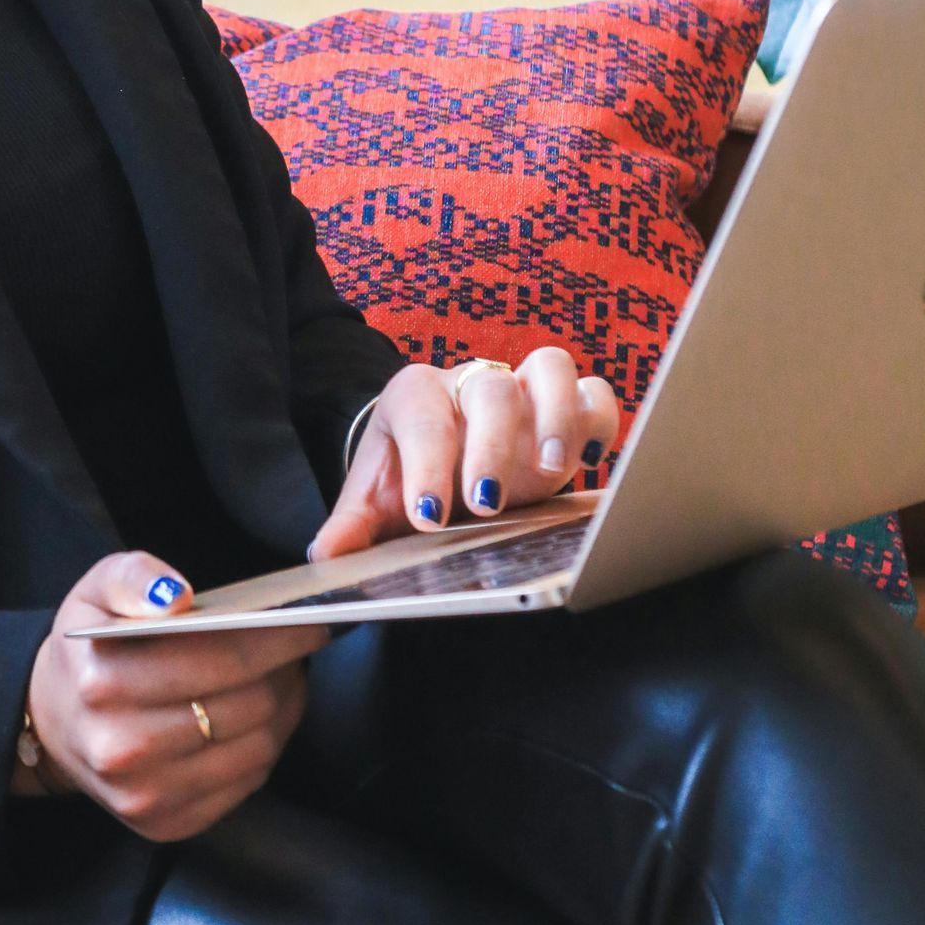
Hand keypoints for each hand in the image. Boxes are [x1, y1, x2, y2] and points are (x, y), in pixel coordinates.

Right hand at [16, 549, 328, 841]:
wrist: (53, 721)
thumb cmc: (88, 649)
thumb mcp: (95, 590)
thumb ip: (135, 577)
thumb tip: (177, 596)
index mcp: (104, 682)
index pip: (220, 658)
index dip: (279, 638)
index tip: (313, 619)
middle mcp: (122, 748)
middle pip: (248, 706)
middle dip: (286, 671)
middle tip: (297, 646)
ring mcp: (144, 795)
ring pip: (258, 749)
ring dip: (283, 710)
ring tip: (282, 678)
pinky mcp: (165, 825)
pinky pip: (246, 784)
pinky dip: (264, 748)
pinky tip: (255, 718)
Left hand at [311, 348, 620, 561]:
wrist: (437, 460)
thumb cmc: (407, 478)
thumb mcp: (374, 503)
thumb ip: (351, 529)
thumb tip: (325, 557)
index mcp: (415, 395)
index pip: (422, 415)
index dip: (427, 465)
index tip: (429, 516)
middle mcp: (470, 383)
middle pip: (489, 389)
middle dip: (491, 446)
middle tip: (485, 504)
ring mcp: (523, 390)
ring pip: (551, 367)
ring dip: (557, 417)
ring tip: (552, 471)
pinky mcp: (566, 408)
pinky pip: (595, 390)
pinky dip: (599, 419)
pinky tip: (592, 460)